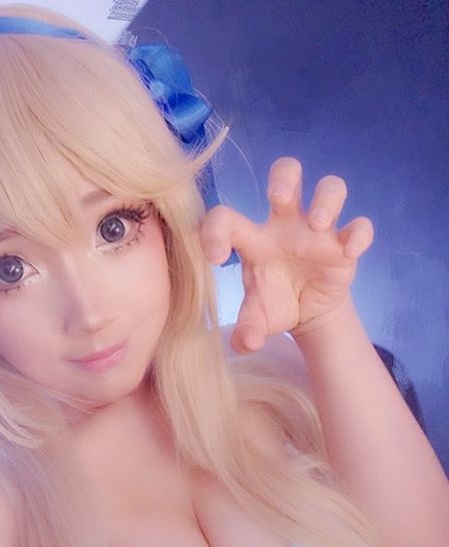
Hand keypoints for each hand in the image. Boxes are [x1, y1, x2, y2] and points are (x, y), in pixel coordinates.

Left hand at [199, 157, 373, 353]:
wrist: (308, 313)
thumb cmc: (274, 303)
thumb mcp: (257, 319)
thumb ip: (247, 330)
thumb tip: (245, 344)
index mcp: (253, 239)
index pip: (227, 219)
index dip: (215, 231)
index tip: (215, 258)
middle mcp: (285, 225)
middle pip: (287, 173)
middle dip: (284, 176)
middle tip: (278, 195)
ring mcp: (317, 231)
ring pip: (329, 188)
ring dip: (325, 200)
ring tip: (316, 224)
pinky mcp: (343, 245)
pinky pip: (359, 227)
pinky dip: (359, 233)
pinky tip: (349, 251)